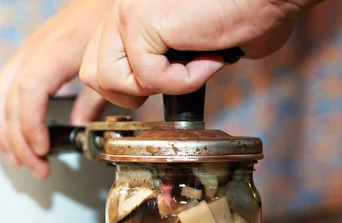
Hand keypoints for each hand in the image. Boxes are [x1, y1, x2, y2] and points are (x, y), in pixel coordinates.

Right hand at [0, 0, 110, 178]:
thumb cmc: (114, 22)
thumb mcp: (112, 62)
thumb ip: (96, 97)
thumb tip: (80, 126)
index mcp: (56, 51)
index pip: (28, 93)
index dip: (29, 126)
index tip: (43, 150)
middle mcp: (35, 50)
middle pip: (9, 99)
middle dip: (18, 139)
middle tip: (36, 166)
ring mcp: (28, 51)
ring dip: (2, 130)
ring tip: (15, 158)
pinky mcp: (28, 54)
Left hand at [80, 0, 322, 108]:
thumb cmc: (249, 13)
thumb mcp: (192, 47)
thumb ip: (164, 62)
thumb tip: (160, 87)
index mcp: (131, 16)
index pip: (98, 64)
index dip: (125, 87)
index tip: (157, 89)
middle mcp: (123, 11)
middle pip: (93, 75)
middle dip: (133, 93)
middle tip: (175, 78)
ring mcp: (128, 12)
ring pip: (111, 80)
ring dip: (159, 86)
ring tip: (194, 65)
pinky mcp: (142, 19)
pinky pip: (149, 77)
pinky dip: (185, 81)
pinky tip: (211, 55)